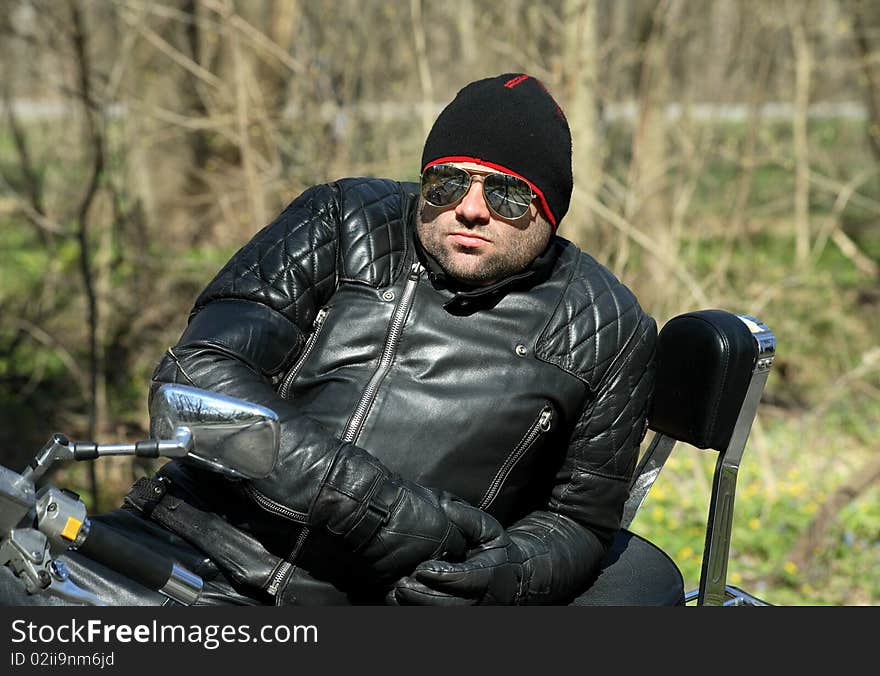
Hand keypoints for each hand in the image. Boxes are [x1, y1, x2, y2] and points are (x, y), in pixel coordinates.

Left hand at [386, 501, 525, 604]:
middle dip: (423, 595)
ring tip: (396, 594)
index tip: (421, 570)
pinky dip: (416, 608)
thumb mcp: (489, 529)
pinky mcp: (460, 611)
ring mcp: (470, 608)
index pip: (465, 578)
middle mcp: (480, 597)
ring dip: (417, 605)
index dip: (442, 576)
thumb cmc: (495, 549)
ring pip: (441, 611)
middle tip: (401, 585)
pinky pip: (436, 613)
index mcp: (490, 574)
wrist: (511, 577)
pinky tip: (398, 600)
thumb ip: (468, 519)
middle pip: (449, 603)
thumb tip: (445, 507)